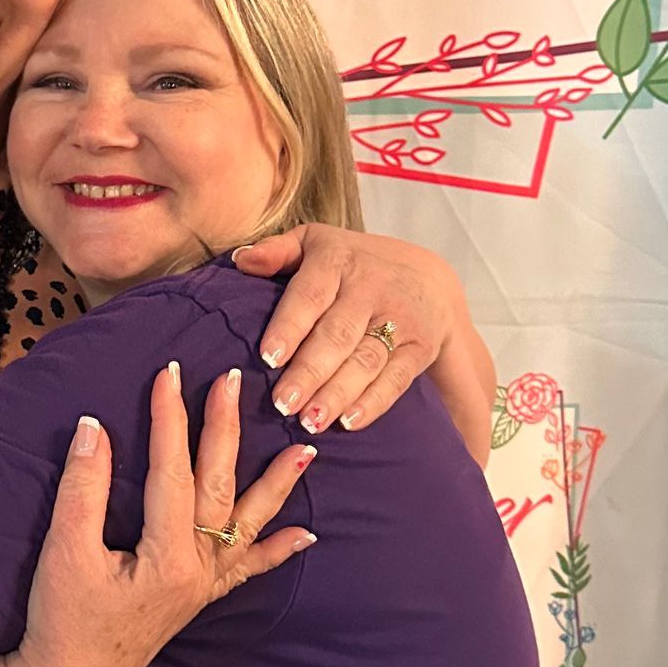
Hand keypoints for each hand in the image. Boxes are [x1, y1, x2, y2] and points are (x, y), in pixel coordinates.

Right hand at [10, 362, 316, 666]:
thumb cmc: (61, 621)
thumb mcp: (64, 552)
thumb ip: (83, 489)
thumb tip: (94, 427)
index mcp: (167, 556)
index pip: (172, 471)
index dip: (169, 419)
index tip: (167, 373)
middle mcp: (197, 570)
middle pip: (218, 486)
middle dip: (225, 429)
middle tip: (232, 381)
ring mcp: (202, 585)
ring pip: (246, 524)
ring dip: (276, 484)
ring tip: (308, 449)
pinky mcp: (197, 597)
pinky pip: (246, 570)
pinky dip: (276, 550)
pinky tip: (305, 535)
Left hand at [232, 224, 466, 433]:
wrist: (427, 278)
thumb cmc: (352, 264)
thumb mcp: (316, 243)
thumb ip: (277, 251)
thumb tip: (240, 261)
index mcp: (338, 261)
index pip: (311, 295)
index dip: (289, 327)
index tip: (267, 358)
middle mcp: (370, 289)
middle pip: (337, 335)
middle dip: (309, 372)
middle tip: (282, 404)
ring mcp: (399, 320)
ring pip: (365, 361)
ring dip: (336, 394)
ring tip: (309, 421)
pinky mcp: (419, 348)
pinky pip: (395, 379)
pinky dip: (373, 403)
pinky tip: (347, 423)